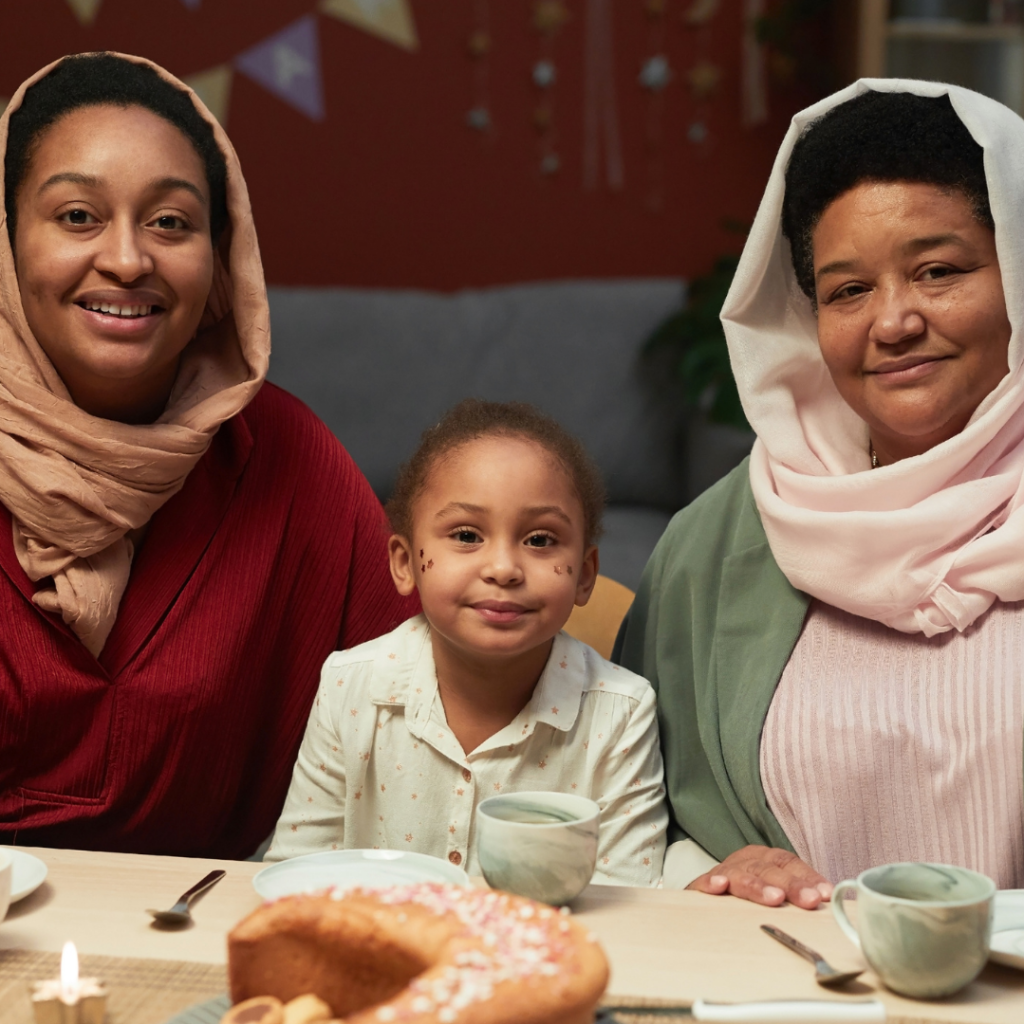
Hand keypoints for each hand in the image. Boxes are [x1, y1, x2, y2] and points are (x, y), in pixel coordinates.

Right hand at [687, 845, 832, 908]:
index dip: (807, 876)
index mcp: (764, 858)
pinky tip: (719, 887)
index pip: (788, 862)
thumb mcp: (773, 890)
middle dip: (791, 884)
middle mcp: (744, 861)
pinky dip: (711, 883)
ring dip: (758, 885)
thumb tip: (829, 903)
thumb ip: (797, 896)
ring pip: (741, 874)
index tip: (824, 894)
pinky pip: (702, 883)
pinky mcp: (699, 887)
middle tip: (809, 900)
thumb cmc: (748, 893)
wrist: (707, 893)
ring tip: (774, 898)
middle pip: (769, 868)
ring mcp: (722, 873)